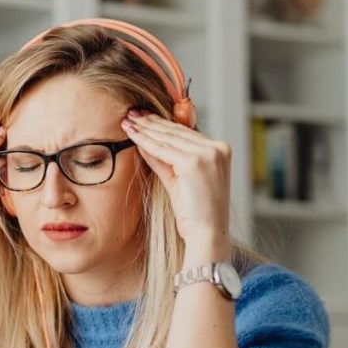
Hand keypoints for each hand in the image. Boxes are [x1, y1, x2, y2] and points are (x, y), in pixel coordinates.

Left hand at [121, 110, 230, 250]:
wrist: (207, 234)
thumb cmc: (195, 213)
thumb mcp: (179, 180)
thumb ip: (165, 160)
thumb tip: (145, 144)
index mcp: (220, 150)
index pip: (185, 132)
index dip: (162, 123)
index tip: (144, 116)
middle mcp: (217, 148)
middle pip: (176, 131)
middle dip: (151, 122)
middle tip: (131, 113)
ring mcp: (207, 154)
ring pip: (168, 137)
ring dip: (145, 128)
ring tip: (128, 121)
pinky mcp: (194, 162)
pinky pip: (163, 149)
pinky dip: (146, 141)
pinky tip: (132, 134)